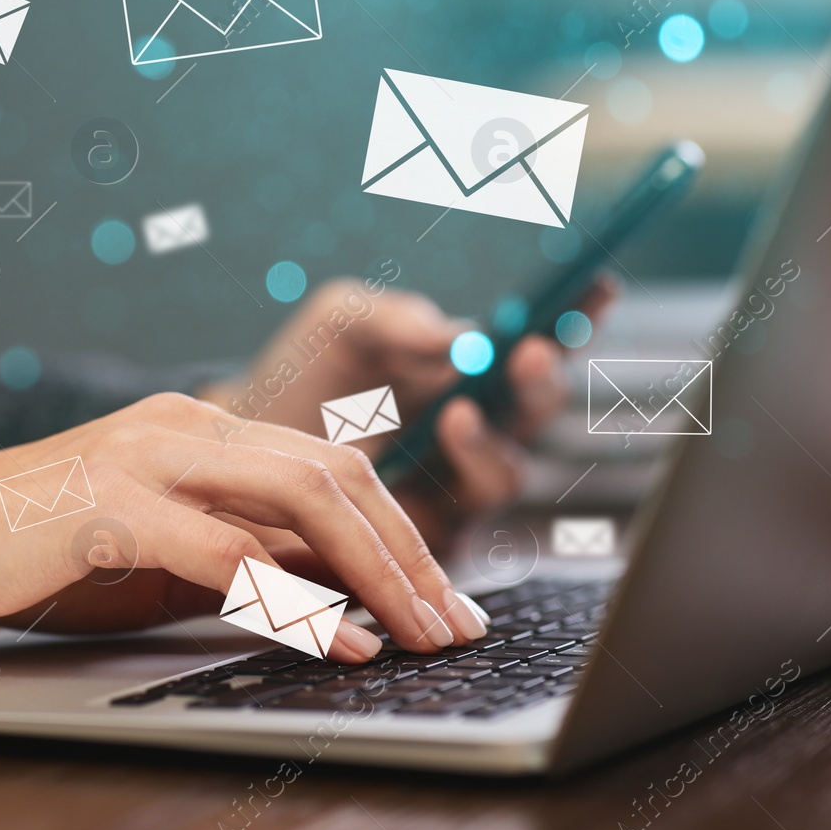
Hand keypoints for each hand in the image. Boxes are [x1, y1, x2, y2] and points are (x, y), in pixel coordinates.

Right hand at [0, 393, 491, 661]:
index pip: (332, 467)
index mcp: (199, 427)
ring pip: (302, 498)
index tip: (444, 599)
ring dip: (376, 572)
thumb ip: (238, 555)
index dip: (402, 535)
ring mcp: (147, 456)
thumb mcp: (154, 555)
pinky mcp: (108, 505)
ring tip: (421, 632)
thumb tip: (337, 590)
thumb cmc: (27, 553)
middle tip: (456, 623)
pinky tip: (341, 640)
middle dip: (411, 553)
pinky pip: (228, 551)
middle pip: (338, 474)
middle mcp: (183, 426)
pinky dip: (297, 599)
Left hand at [198, 275, 617, 542]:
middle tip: (526, 352)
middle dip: (539, 382)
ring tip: (454, 411)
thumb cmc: (301, 379)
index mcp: (467, 371)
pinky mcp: (425, 542)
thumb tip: (465, 336)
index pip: (538, 343)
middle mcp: (476, 430)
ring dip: (489, 443)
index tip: (594, 287)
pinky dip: (448, 496)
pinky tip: (427, 459)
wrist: (236, 451)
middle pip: (534, 412)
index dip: (574, 317)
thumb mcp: (343, 323)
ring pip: (503, 474)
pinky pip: (457, 528)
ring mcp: (454, 488)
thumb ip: (400, 319)